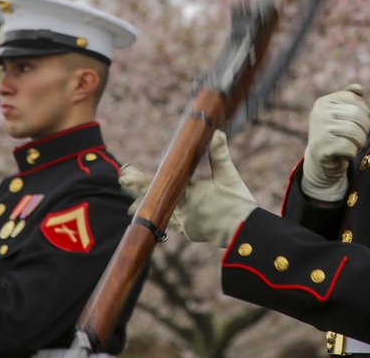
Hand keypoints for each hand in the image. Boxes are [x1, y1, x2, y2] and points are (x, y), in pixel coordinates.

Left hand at [120, 130, 257, 247]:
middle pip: (154, 201)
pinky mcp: (191, 232)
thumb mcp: (229, 177)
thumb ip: (220, 155)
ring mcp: (186, 225)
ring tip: (129, 205)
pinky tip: (159, 215)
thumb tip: (216, 134)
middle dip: (137, 190)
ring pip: (160, 215)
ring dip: (146, 207)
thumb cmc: (239, 205)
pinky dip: (163, 217)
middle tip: (122, 180)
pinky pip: (172, 224)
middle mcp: (183, 214)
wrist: (247, 234)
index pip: (159, 187)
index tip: (125, 174)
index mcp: (189, 198)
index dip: (140, 180)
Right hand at [302, 84, 369, 200]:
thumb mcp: (340, 114)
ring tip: (352, 145)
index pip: (356, 100)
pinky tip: (344, 154)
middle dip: (364, 129)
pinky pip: (350, 147)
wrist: (320, 162)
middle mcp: (319, 112)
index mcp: (324, 101)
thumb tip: (359, 88)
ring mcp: (319, 129)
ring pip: (356, 132)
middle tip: (358, 137)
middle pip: (358, 116)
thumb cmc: (335, 136)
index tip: (359, 124)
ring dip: (360, 142)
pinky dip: (352, 153)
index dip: (365, 113)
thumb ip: (349, 99)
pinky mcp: (321, 147)